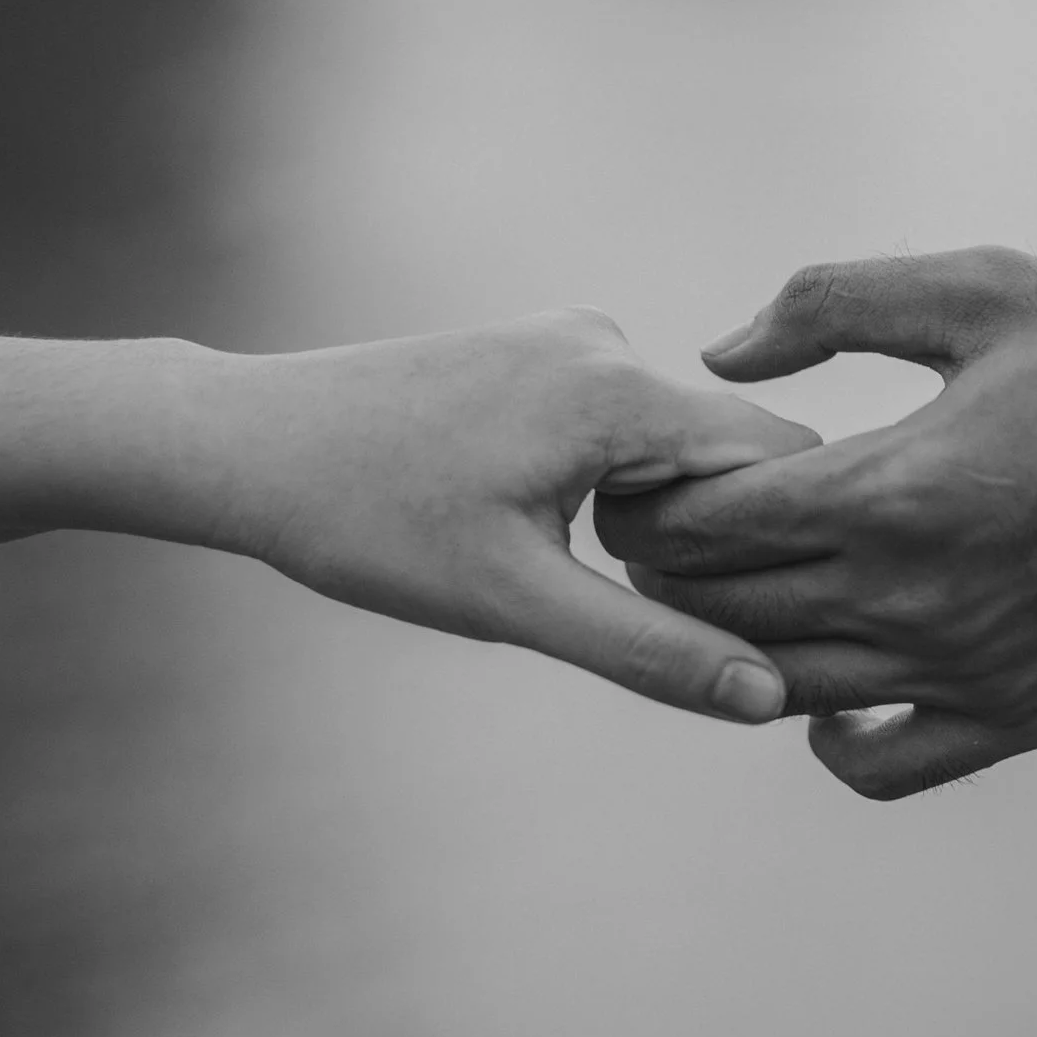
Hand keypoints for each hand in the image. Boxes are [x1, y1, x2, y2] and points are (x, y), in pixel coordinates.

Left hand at [185, 308, 820, 722]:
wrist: (247, 445)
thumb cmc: (367, 523)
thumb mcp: (515, 604)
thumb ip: (651, 649)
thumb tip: (768, 698)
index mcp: (619, 388)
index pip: (783, 458)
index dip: (790, 544)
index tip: (764, 621)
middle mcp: (607, 340)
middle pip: (731, 451)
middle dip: (717, 539)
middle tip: (650, 618)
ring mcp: (569, 338)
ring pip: (673, 444)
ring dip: (658, 517)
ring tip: (564, 571)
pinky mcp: (535, 351)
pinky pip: (621, 424)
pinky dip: (612, 485)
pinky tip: (532, 530)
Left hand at [595, 247, 1036, 795]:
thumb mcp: (984, 288)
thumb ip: (832, 304)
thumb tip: (721, 355)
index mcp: (895, 490)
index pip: (701, 527)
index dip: (646, 502)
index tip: (640, 476)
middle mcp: (916, 599)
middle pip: (720, 612)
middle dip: (665, 570)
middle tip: (659, 531)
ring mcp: (966, 671)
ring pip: (780, 688)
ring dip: (728, 645)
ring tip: (727, 591)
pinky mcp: (1019, 716)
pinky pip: (881, 766)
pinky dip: (829, 737)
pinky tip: (829, 683)